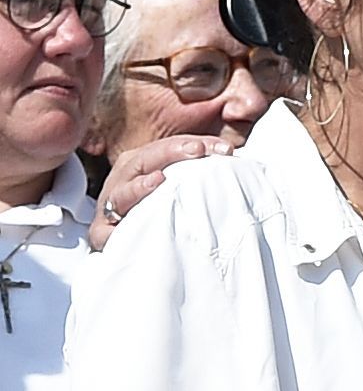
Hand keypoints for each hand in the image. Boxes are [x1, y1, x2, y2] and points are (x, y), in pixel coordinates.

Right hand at [88, 135, 232, 249]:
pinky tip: (131, 217)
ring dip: (141, 185)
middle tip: (198, 150)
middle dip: (171, 152)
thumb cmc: (161, 212)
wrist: (132, 246)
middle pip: (145, 160)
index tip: (226, 149)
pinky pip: (108, 228)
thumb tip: (233, 161)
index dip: (197, 144)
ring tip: (160, 179)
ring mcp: (110, 204)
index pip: (168, 147)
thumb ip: (198, 174)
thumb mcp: (178, 187)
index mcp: (140, 163)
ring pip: (122, 191)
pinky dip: (119, 222)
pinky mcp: (102, 233)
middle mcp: (123, 179)